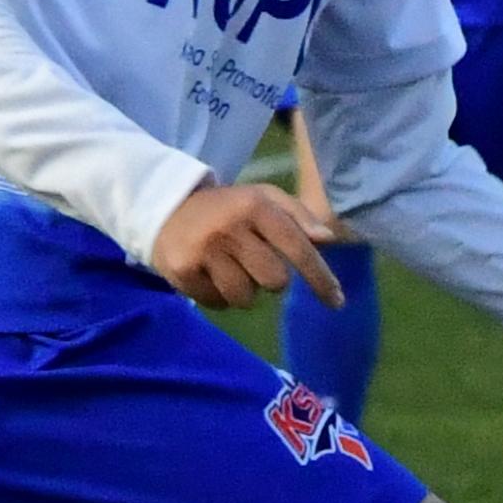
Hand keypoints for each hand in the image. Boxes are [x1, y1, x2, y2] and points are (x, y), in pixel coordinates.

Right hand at [150, 178, 341, 306]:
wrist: (166, 208)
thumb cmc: (228, 209)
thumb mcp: (264, 199)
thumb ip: (299, 216)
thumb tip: (328, 239)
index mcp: (256, 206)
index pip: (297, 247)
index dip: (320, 278)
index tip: (336, 301)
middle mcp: (231, 228)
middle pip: (274, 281)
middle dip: (271, 279)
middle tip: (255, 264)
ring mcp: (204, 251)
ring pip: (245, 298)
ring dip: (244, 291)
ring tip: (231, 270)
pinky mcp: (183, 272)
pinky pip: (217, 304)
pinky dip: (220, 296)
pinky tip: (211, 276)